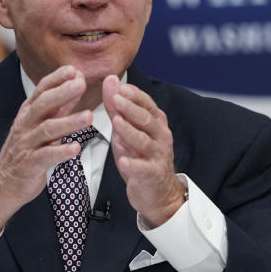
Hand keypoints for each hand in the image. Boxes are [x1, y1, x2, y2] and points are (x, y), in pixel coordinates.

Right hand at [0, 66, 92, 236]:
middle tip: (80, 84)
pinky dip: (61, 152)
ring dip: (68, 122)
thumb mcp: (40, 125)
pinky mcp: (30, 164)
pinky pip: (46, 156)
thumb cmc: (26, 151)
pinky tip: (76, 149)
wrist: (3, 183)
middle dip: (62, 93)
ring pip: (47, 130)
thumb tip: (75, 86)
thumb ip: (58, 108)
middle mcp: (26, 125)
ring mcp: (27, 145)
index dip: (56, 79)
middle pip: (43, 105)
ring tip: (88, 116)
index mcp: (28, 114)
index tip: (74, 69)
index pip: (41, 90)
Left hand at [103, 76, 185, 227]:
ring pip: (144, 141)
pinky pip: (143, 168)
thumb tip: (110, 80)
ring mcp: (158, 155)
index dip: (134, 95)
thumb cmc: (140, 156)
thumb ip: (117, 106)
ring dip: (130, 131)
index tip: (120, 87)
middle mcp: (160, 136)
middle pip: (146, 119)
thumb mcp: (126, 129)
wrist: (158, 191)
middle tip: (116, 99)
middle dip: (131, 108)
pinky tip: (123, 161)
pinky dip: (133, 165)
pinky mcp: (153, 174)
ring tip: (116, 123)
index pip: (146, 104)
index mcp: (155, 122)